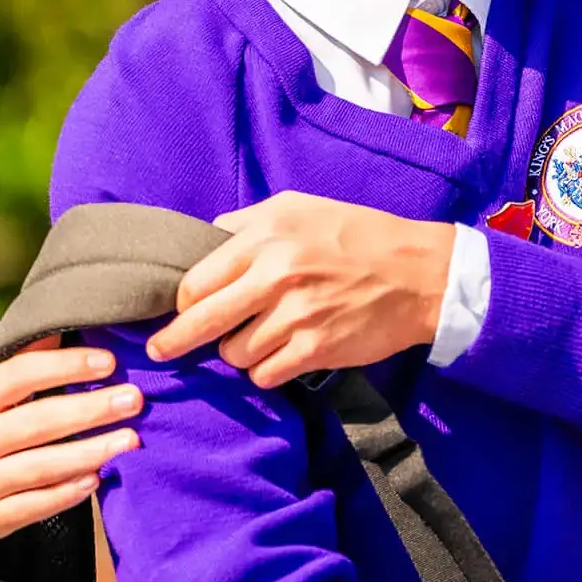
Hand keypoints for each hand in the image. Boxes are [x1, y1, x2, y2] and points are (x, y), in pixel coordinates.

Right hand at [0, 338, 143, 552]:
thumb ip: (21, 366)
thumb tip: (65, 325)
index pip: (18, 376)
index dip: (65, 366)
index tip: (108, 361)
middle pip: (37, 423)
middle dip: (90, 410)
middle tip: (134, 399)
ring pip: (42, 467)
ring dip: (91, 452)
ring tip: (131, 439)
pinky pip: (36, 506)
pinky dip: (69, 492)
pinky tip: (99, 477)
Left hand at [149, 192, 454, 386]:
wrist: (420, 274)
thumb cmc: (358, 235)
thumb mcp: (300, 207)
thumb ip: (247, 222)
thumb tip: (203, 239)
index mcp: (266, 236)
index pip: (197, 280)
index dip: (183, 301)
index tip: (182, 310)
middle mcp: (275, 275)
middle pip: (201, 321)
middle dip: (175, 342)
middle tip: (160, 352)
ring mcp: (295, 316)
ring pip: (234, 354)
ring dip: (239, 352)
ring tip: (259, 338)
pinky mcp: (315, 350)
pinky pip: (265, 375)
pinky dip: (266, 371)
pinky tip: (281, 355)